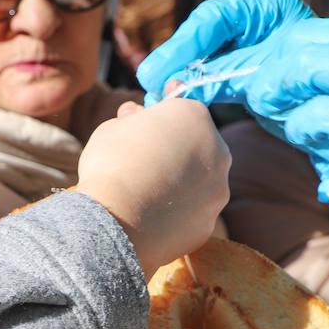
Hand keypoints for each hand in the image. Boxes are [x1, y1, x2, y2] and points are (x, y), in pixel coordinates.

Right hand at [76, 99, 230, 277]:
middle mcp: (218, 149)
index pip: (183, 106)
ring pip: (201, 181)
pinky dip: (179, 213)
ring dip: (182, 182)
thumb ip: (132, 119)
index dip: (165, 108)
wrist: (115, 220)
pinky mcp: (210, 222)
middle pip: (198, 144)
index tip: (152, 110)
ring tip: (150, 193)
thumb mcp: (112, 129)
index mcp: (194, 116)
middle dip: (178, 148)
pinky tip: (155, 218)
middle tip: (148, 158)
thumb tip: (134, 113)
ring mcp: (218, 189)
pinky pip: (194, 212)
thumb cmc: (110, 165)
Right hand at [138, 0, 312, 105]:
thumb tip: (188, 90)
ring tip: (156, 94)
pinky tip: (171, 100)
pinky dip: (189, 87)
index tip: (166, 66)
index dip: (188, 41)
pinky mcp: (237, 70)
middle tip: (152, 81)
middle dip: (176, 57)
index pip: (218, 15)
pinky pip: (206, 75)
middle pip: (203, 33)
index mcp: (272, 6)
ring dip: (176, 74)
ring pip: (200, 55)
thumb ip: (237, 78)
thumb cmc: (324, 82)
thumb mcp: (280, 77)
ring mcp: (244, 44)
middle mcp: (253, 20)